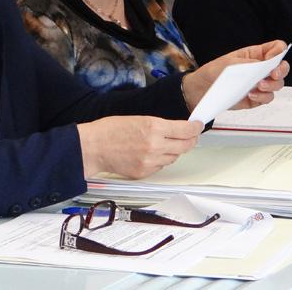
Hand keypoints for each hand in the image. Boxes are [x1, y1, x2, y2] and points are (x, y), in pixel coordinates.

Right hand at [77, 116, 202, 178]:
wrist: (94, 147)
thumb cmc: (111, 130)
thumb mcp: (138, 119)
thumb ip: (159, 126)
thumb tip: (176, 130)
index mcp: (154, 127)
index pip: (185, 130)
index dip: (195, 128)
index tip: (197, 126)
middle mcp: (155, 145)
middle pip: (185, 146)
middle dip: (190, 140)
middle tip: (190, 136)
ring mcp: (150, 161)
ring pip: (174, 157)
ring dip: (174, 151)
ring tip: (165, 144)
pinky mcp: (144, 173)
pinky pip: (160, 166)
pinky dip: (160, 160)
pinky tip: (151, 153)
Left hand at [181, 40, 288, 110]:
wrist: (202, 89)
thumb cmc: (215, 70)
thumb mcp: (230, 62)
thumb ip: (249, 63)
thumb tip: (265, 66)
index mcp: (257, 54)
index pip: (277, 48)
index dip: (279, 52)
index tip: (273, 59)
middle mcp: (261, 69)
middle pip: (282, 68)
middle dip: (281, 70)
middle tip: (273, 74)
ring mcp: (260, 83)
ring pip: (277, 84)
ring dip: (272, 86)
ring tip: (259, 86)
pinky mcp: (256, 98)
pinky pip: (267, 98)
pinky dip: (262, 97)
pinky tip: (251, 95)